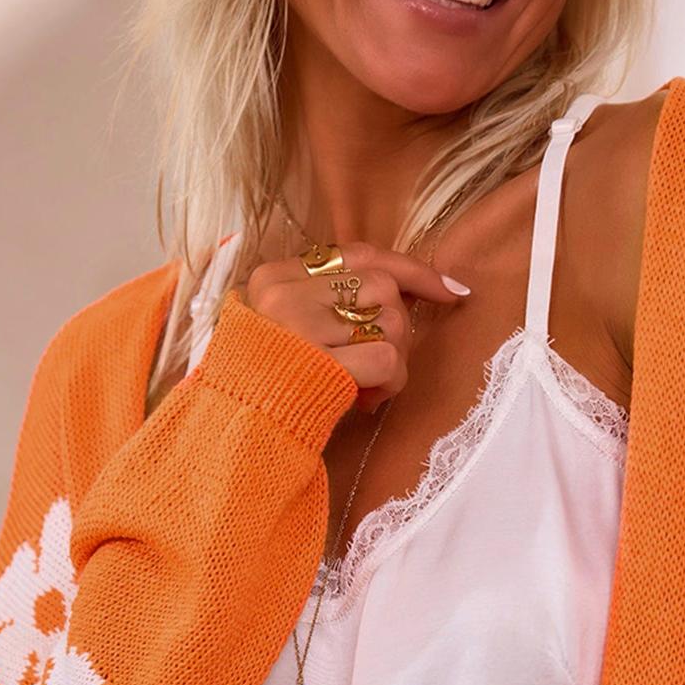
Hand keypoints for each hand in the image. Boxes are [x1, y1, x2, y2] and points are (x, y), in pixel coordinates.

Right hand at [245, 244, 468, 413]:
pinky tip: (367, 402)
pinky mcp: (318, 363)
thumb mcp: (287, 332)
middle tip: (381, 368)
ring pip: (390, 320)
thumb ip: (327, 304)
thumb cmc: (269, 388)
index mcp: (274, 277)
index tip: (449, 289)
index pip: (358, 254)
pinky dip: (390, 383)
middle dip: (397, 330)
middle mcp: (284, 294)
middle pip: (381, 287)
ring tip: (368, 389)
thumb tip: (406, 293)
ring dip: (395, 361)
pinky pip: (386, 358)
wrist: (235, 430)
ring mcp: (299, 327)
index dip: (410, 270)